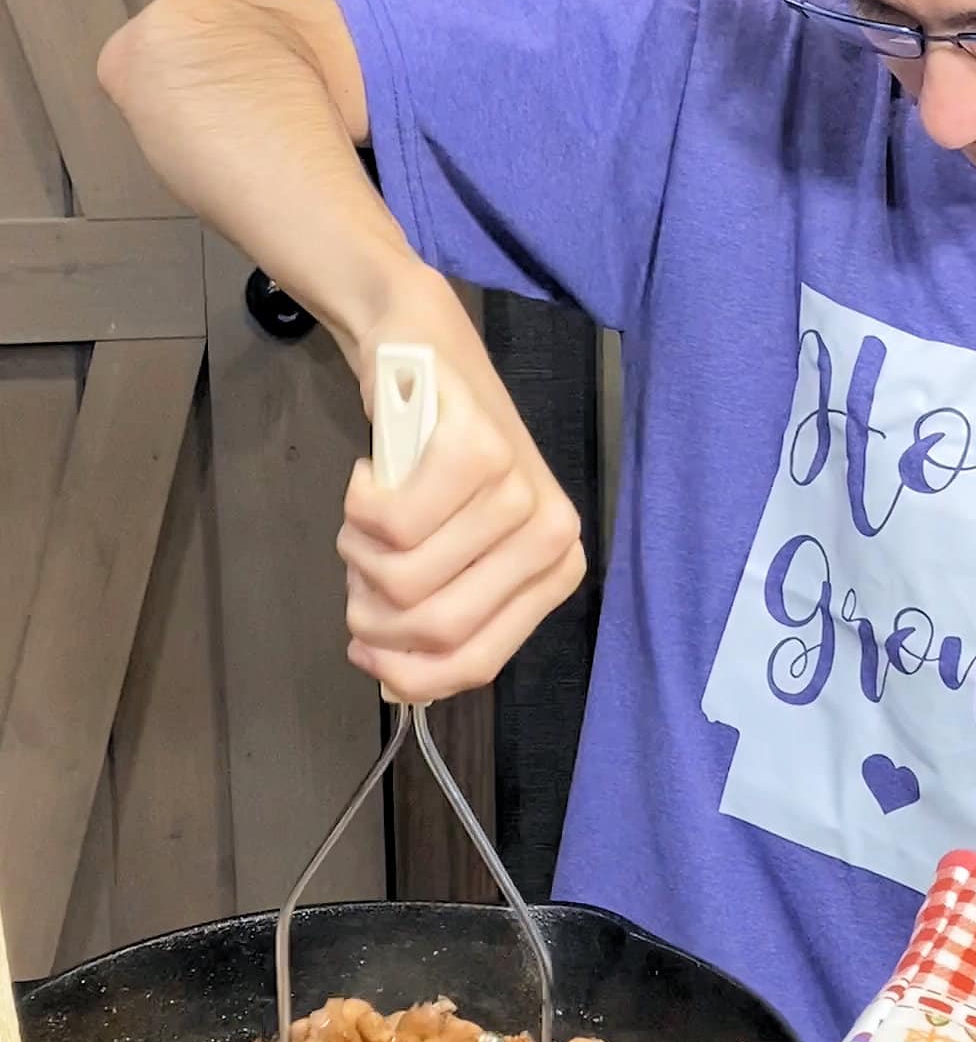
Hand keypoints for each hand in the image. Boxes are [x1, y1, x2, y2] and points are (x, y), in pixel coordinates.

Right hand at [338, 284, 584, 701]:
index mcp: (553, 573)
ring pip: (403, 577)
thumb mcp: (449, 550)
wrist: (423, 354)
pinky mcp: (479, 450)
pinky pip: (387, 524)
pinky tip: (372, 474)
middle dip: (370, 610)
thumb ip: (437, 617)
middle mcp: (551, 536)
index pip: (473, 663)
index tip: (366, 648)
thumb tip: (399, 686)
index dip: (404, 672)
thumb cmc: (433, 461)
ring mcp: (519, 491)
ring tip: (368, 512)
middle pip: (433, 626)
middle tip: (359, 560)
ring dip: (357, 551)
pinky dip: (356, 505)